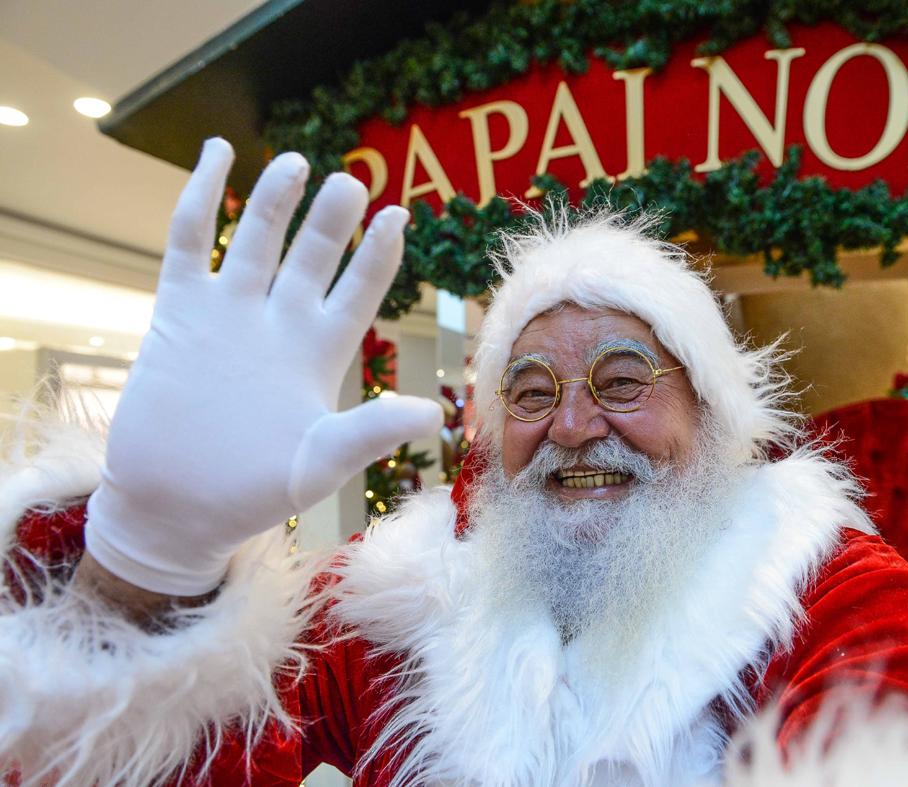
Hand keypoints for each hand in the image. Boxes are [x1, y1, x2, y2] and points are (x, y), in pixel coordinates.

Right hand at [85, 139, 442, 595]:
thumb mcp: (321, 463)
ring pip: (256, 238)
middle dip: (331, 218)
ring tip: (295, 161)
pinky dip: (201, 197)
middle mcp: (280, 324)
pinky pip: (190, 241)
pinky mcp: (179, 311)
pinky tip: (216, 152)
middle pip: (313, 256)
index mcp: (320, 353)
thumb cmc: (252, 493)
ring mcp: (229, 312)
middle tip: (351, 180)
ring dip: (274, 199)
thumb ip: (371, 432)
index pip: (359, 292)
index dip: (378, 255)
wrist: (172, 507)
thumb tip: (432, 415)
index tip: (398, 215)